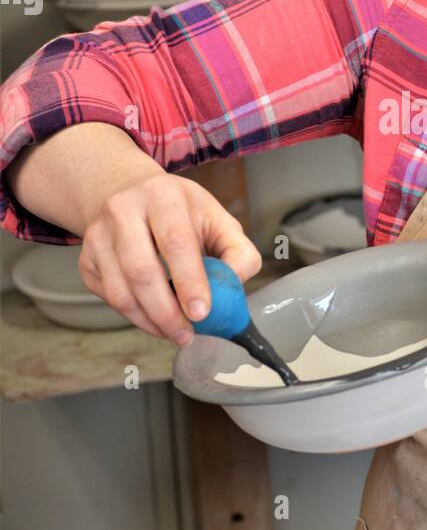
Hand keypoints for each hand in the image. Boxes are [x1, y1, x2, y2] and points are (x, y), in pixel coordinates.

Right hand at [78, 173, 260, 343]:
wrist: (130, 195)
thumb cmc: (181, 214)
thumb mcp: (218, 220)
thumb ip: (238, 253)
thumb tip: (235, 285)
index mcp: (163, 196)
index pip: (175, 241)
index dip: (189, 280)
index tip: (202, 313)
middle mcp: (124, 210)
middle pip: (141, 271)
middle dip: (167, 312)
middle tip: (187, 334)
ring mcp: (98, 235)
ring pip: (120, 292)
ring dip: (150, 322)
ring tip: (175, 332)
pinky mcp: (85, 259)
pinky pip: (109, 298)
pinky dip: (135, 317)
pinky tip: (155, 319)